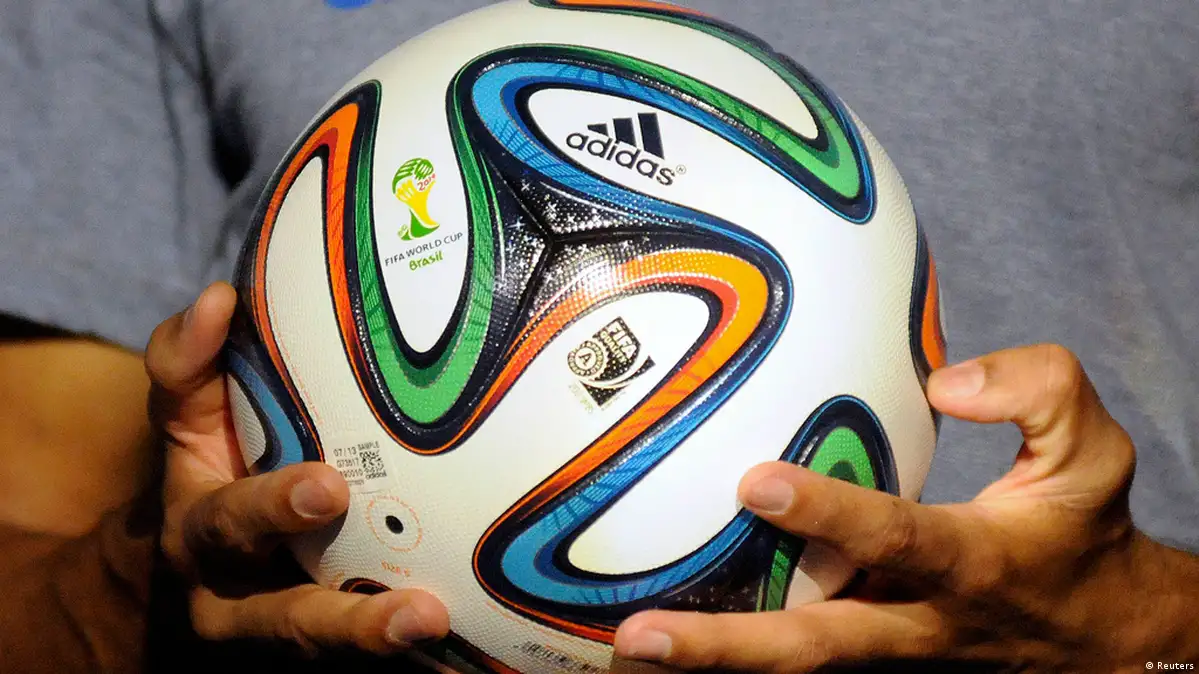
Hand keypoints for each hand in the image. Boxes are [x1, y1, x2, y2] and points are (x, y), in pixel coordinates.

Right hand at [146, 282, 449, 657]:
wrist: (194, 555)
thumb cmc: (208, 459)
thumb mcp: (183, 409)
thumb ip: (189, 358)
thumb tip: (220, 297)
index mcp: (203, 531)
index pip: (226, 522)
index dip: (270, 509)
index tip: (327, 489)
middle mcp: (236, 596)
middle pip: (284, 617)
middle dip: (344, 615)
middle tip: (415, 605)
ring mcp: (281, 628)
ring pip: (327, 649)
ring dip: (382, 643)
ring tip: (440, 629)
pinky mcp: (323, 645)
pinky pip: (364, 658)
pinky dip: (416, 657)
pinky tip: (470, 645)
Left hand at [613, 344, 1198, 671]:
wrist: (1101, 636)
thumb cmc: (1080, 532)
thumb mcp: (1095, 453)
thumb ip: (1040, 392)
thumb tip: (947, 384)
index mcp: (972, 566)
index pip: (898, 540)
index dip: (830, 515)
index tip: (756, 482)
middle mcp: (919, 625)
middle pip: (817, 645)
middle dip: (728, 647)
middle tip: (642, 635)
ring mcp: (889, 652)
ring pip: (797, 666)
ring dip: (714, 663)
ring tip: (628, 648)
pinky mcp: (872, 657)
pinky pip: (798, 656)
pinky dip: (734, 654)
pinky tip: (664, 637)